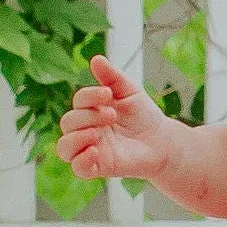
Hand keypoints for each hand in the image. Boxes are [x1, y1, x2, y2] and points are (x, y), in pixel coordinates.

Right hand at [56, 56, 178, 185]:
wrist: (162, 140)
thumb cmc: (143, 115)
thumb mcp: (129, 91)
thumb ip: (112, 76)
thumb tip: (96, 59)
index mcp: (91, 110)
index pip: (78, 102)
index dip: (89, 96)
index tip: (108, 94)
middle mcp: (86, 129)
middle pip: (68, 122)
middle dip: (87, 116)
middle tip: (112, 115)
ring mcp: (91, 149)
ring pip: (64, 147)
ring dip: (76, 138)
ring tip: (98, 133)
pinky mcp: (99, 167)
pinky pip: (78, 168)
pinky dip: (81, 160)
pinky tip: (95, 151)